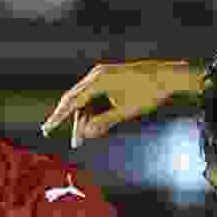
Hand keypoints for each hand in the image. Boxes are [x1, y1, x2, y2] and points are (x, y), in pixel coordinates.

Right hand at [41, 60, 202, 146]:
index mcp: (98, 79)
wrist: (168, 77)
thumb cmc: (148, 92)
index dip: (59, 117)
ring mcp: (103, 75)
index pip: (72, 101)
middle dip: (73, 122)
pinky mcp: (109, 79)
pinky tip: (96, 126)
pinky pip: (95, 97)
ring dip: (85, 119)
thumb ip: (104, 123)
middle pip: (76, 100)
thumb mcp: (125, 111)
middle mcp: (97, 74)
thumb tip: (85, 134)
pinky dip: (94, 112)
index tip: (48, 129)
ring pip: (86, 101)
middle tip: (73, 142)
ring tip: (86, 138)